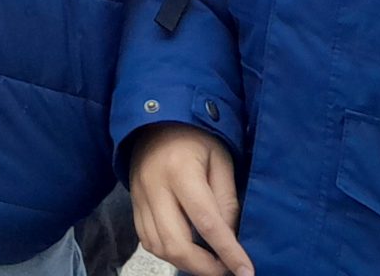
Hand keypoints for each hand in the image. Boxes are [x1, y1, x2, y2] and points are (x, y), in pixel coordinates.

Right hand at [127, 123, 252, 275]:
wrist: (155, 118)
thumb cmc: (195, 135)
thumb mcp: (221, 158)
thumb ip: (226, 198)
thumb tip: (231, 237)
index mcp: (181, 171)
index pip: (207, 222)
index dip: (228, 252)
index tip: (245, 272)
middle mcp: (155, 188)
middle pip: (176, 243)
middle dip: (204, 267)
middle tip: (226, 270)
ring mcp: (140, 197)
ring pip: (159, 247)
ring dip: (186, 263)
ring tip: (209, 262)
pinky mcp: (134, 204)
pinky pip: (147, 240)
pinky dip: (168, 253)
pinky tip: (187, 251)